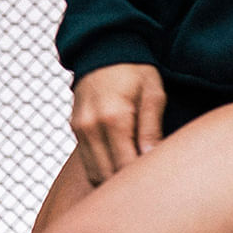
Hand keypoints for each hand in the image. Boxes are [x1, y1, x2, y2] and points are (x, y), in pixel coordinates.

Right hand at [70, 62, 166, 186]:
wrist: (106, 47)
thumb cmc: (136, 69)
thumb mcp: (153, 93)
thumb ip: (151, 128)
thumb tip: (150, 159)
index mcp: (114, 117)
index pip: (125, 166)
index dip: (141, 180)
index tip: (157, 183)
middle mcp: (91, 126)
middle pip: (107, 176)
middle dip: (127, 185)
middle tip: (149, 185)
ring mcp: (80, 129)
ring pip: (94, 174)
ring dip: (113, 180)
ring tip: (136, 178)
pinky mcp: (75, 129)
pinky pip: (88, 161)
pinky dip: (103, 169)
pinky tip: (121, 164)